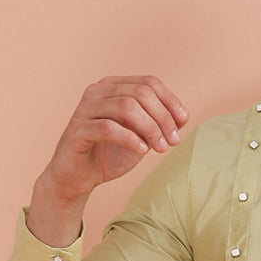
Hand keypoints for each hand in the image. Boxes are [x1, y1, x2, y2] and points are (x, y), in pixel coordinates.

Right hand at [38, 75, 188, 205]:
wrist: (78, 178)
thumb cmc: (110, 154)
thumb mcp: (140, 137)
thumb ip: (157, 124)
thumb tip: (183, 117)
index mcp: (113, 87)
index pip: (148, 82)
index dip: (170, 100)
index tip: (183, 122)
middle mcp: (97, 91)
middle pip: (140, 93)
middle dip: (162, 117)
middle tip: (173, 140)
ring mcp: (85, 109)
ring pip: (126, 106)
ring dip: (150, 128)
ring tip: (161, 148)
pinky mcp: (77, 130)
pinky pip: (108, 128)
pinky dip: (130, 138)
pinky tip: (142, 150)